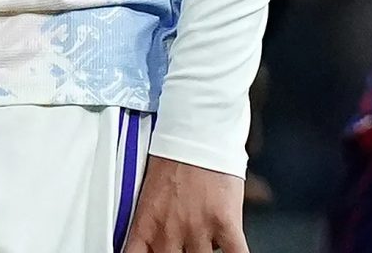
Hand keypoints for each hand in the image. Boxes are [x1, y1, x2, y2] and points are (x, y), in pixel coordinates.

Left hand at [122, 155, 246, 252]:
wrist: (199, 129)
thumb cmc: (175, 154)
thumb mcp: (150, 193)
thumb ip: (152, 223)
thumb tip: (157, 242)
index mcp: (146, 223)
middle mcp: (170, 231)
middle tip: (184, 246)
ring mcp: (198, 229)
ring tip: (207, 243)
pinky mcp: (224, 222)